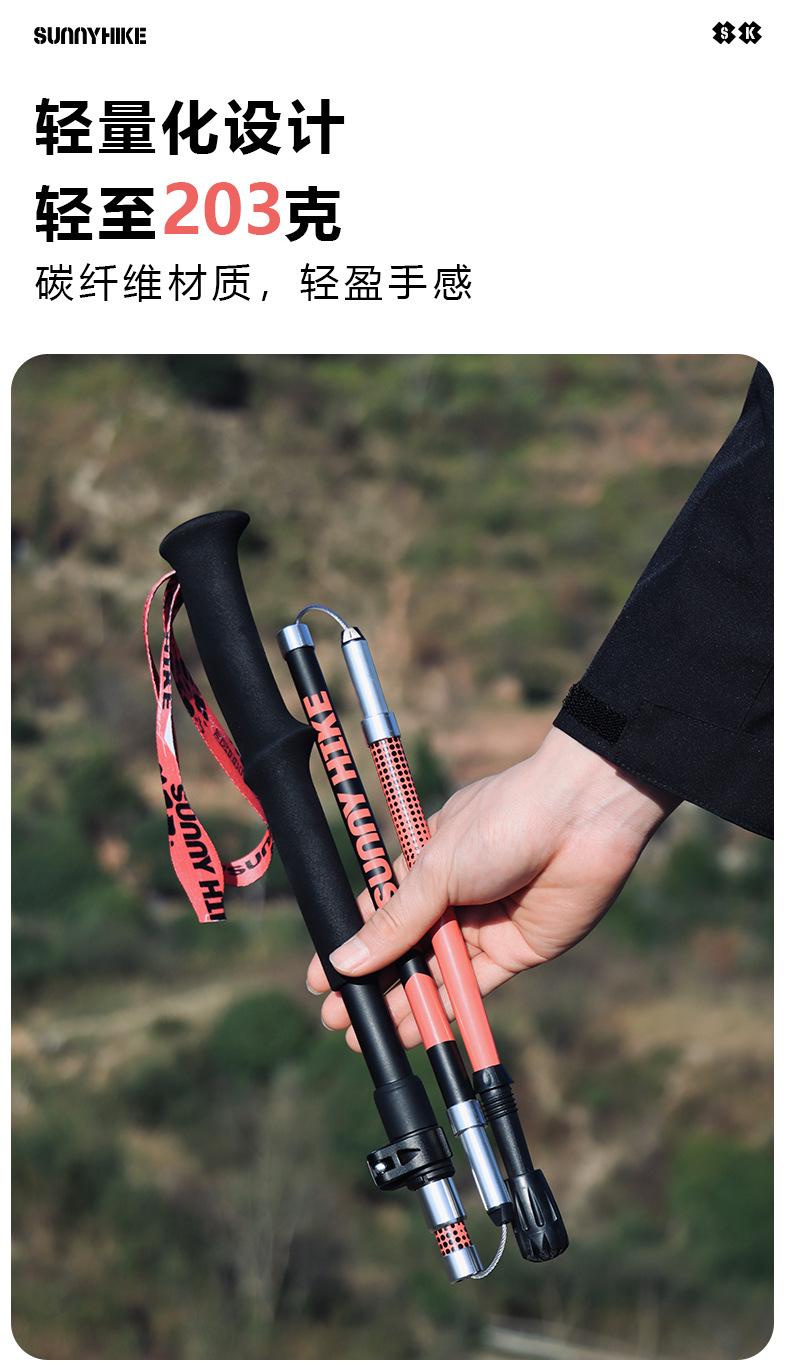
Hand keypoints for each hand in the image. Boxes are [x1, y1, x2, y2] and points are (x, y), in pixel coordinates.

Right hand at [306, 726, 677, 1050]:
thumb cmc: (502, 822)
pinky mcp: (516, 949)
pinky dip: (449, 1010)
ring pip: (437, 975)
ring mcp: (483, 925)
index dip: (351, 946)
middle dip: (373, 985)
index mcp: (424, 863)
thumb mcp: (434, 869)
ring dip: (406, 1006)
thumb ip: (394, 922)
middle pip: (406, 951)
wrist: (581, 817)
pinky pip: (476, 987)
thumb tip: (344, 960)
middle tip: (340, 1020)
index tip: (320, 980)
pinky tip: (419, 1032)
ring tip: (370, 1037)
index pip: (378, 912)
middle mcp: (451, 896)